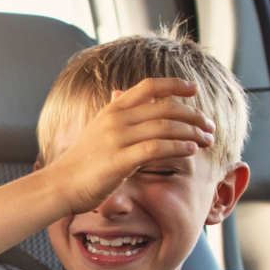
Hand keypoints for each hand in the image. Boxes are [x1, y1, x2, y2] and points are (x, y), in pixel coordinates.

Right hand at [42, 78, 213, 213]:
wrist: (60, 185)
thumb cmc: (81, 162)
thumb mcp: (97, 130)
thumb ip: (115, 114)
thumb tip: (120, 93)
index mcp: (112, 110)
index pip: (149, 86)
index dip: (175, 84)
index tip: (195, 89)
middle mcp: (115, 119)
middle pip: (165, 107)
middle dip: (193, 115)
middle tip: (209, 125)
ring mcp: (116, 139)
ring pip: (165, 126)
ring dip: (192, 132)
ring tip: (207, 140)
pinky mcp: (119, 161)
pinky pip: (156, 148)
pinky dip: (177, 147)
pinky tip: (190, 150)